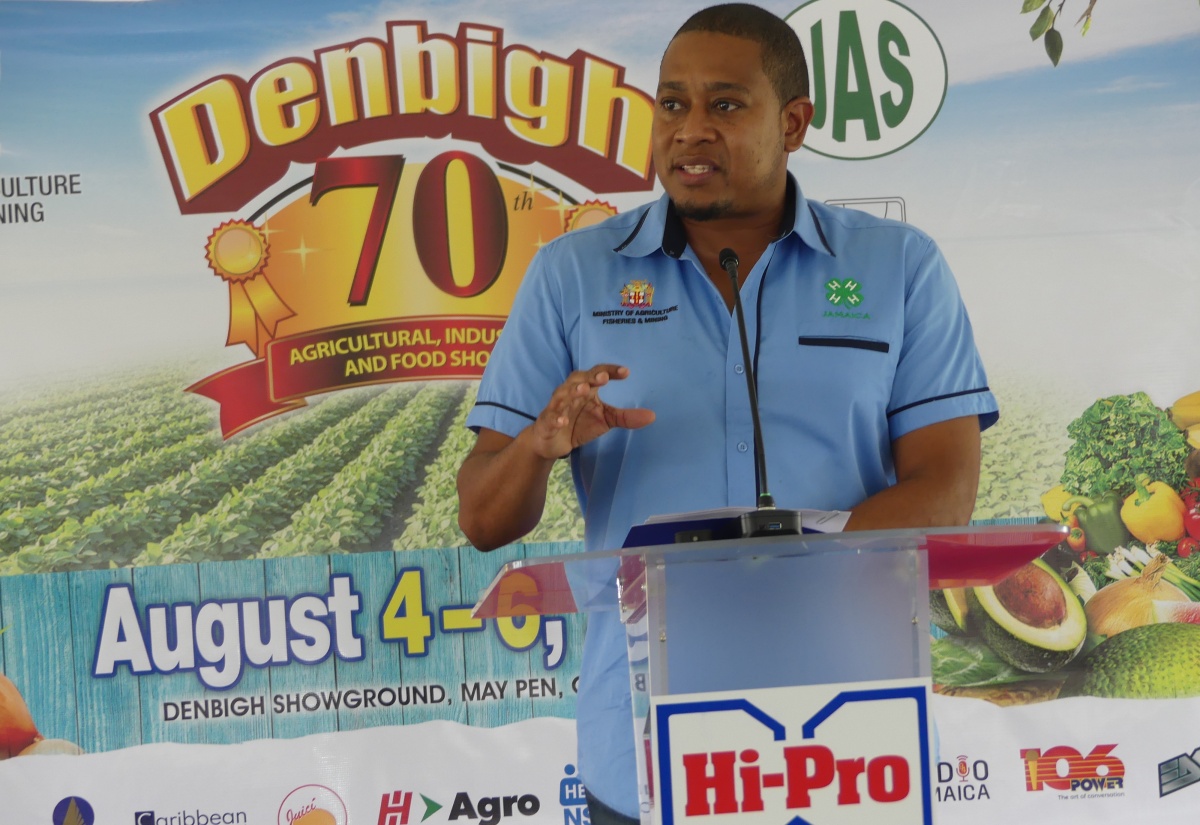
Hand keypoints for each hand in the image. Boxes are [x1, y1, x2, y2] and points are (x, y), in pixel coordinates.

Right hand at [527, 364, 654, 458]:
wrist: (551, 441)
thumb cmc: (578, 424)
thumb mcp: (605, 420)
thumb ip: (626, 417)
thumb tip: (652, 416)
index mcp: (585, 388)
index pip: (598, 374)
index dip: (610, 371)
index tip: (626, 373)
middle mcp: (570, 392)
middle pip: (579, 379)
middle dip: (590, 377)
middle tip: (603, 378)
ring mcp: (557, 406)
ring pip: (562, 394)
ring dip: (573, 391)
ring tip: (584, 390)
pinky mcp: (546, 422)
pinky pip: (551, 417)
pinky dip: (557, 418)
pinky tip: (563, 420)